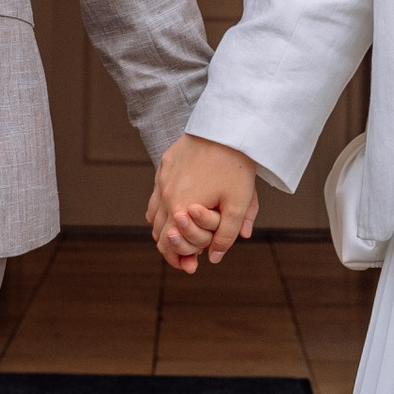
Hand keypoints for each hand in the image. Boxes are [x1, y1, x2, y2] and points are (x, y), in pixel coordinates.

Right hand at [147, 136, 259, 273]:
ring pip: (154, 215)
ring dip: (165, 229)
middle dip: (171, 248)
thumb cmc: (236, 167)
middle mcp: (165, 195)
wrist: (227, 127)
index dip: (179, 260)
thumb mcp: (239, 205)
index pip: (169, 245)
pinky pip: (156, 194)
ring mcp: (162, 179)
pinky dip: (162, 208)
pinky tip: (177, 210)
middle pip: (158, 233)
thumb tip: (214, 259)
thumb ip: (226, 235)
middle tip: (186, 258)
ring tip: (181, 236)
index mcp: (180, 208)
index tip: (192, 266)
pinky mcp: (164, 165)